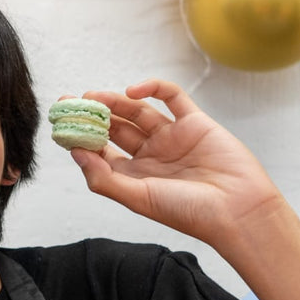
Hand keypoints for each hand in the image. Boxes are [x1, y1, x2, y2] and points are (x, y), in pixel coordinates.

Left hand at [69, 80, 285, 251]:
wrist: (237, 208)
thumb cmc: (187, 211)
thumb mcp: (137, 198)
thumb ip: (103, 178)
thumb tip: (76, 153)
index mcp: (135, 177)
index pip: (101, 152)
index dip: (82, 138)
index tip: (62, 125)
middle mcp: (151, 156)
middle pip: (116, 129)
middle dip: (94, 116)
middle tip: (72, 103)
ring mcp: (172, 138)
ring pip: (138, 112)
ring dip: (116, 102)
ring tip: (95, 96)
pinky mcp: (194, 122)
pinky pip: (171, 98)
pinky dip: (152, 89)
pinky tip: (132, 91)